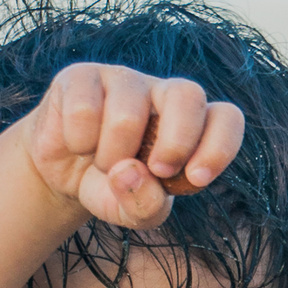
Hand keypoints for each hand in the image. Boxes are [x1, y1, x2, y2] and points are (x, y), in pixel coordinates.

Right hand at [16, 63, 245, 229]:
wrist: (62, 173)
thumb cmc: (113, 187)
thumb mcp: (134, 211)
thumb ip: (145, 205)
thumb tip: (129, 172)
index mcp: (192, 124)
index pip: (225, 118)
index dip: (218, 145)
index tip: (195, 178)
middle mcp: (163, 94)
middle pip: (189, 95)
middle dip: (175, 142)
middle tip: (155, 170)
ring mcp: (124, 80)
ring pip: (127, 116)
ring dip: (109, 157)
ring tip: (102, 163)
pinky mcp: (82, 76)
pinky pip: (83, 110)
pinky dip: (77, 142)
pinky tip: (77, 143)